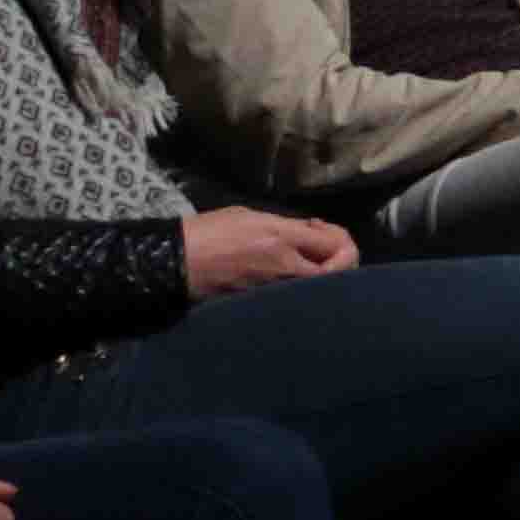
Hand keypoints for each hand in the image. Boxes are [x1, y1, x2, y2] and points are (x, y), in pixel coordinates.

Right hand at [179, 206, 354, 299]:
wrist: (177, 263)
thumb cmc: (209, 232)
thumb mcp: (250, 215)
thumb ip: (286, 226)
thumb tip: (310, 234)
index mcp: (282, 239)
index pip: (336, 244)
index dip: (340, 237)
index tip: (321, 229)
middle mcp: (285, 267)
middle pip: (341, 270)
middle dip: (341, 258)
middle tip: (322, 247)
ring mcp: (276, 290)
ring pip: (320, 285)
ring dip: (322, 272)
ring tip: (302, 258)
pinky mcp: (265, 304)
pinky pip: (297, 296)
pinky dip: (301, 284)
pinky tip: (284, 273)